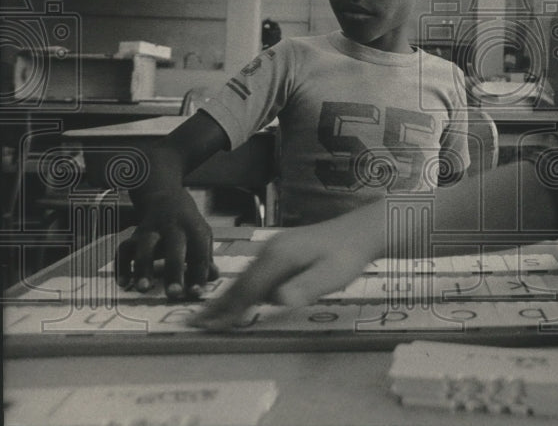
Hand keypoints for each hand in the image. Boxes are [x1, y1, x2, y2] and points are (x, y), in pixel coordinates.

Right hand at [117, 186, 216, 299]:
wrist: (167, 200)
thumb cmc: (189, 227)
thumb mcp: (202, 237)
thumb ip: (206, 258)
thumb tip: (214, 277)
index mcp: (194, 230)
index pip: (199, 253)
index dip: (198, 273)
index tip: (195, 293)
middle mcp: (173, 228)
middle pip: (173, 248)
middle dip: (173, 271)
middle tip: (173, 294)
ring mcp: (151, 230)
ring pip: (144, 246)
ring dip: (143, 267)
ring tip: (143, 288)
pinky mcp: (134, 235)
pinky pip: (124, 249)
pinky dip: (122, 266)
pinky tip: (123, 283)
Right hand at [190, 218, 374, 328]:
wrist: (361, 231)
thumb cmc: (348, 255)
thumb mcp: (331, 275)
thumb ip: (305, 288)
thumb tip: (278, 300)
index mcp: (279, 257)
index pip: (248, 290)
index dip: (228, 310)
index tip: (209, 327)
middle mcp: (271, 250)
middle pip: (240, 282)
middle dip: (218, 304)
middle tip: (194, 324)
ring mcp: (275, 248)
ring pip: (246, 277)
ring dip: (227, 296)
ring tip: (208, 315)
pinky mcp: (282, 249)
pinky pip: (255, 273)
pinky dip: (242, 287)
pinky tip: (239, 297)